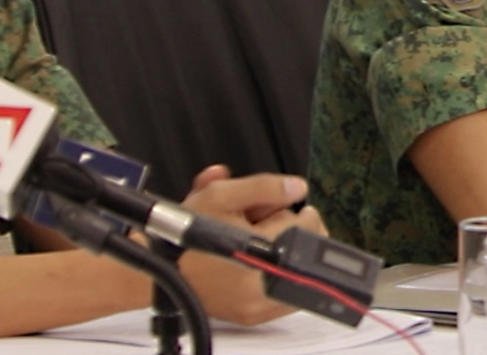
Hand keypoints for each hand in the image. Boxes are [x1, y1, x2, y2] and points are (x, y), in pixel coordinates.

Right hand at [178, 165, 326, 325]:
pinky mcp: (256, 316)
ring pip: (298, 266)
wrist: (161, 271)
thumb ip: (263, 187)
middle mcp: (265, 285)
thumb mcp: (220, 196)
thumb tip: (297, 188)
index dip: (287, 209)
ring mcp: (261, 305)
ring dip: (283, 249)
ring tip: (251, 241)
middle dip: (287, 228)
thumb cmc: (185, 238)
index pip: (308, 223)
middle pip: (306, 245)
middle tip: (256, 224)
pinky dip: (276, 269)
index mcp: (261, 254)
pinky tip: (254, 258)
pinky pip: (286, 286)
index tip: (268, 209)